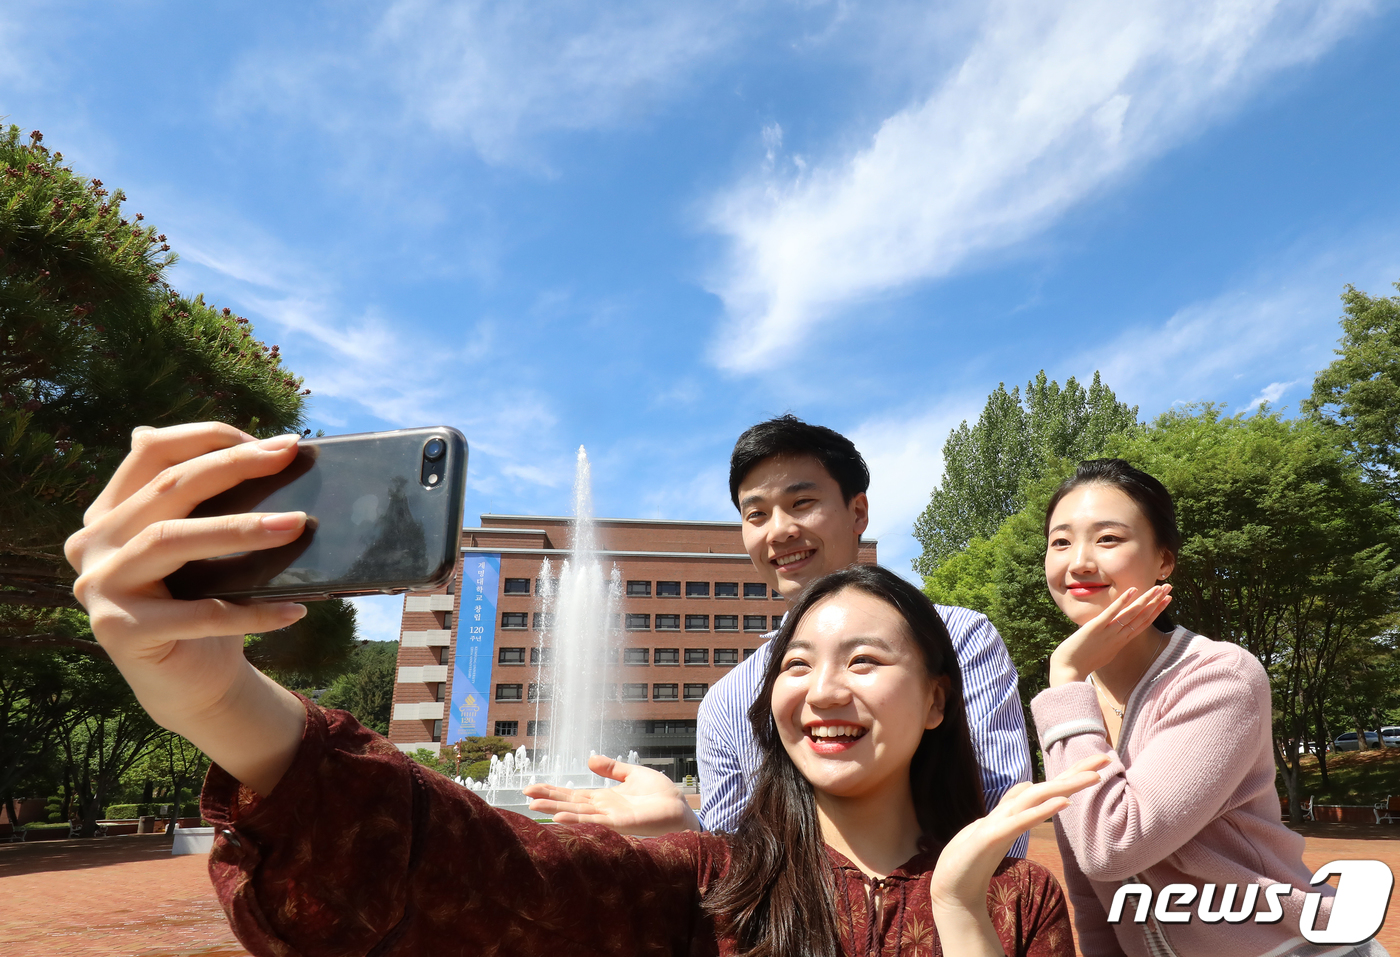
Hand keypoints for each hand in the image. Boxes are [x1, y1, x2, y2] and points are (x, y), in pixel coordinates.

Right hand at [64, 422, 311, 794]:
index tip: (271, 441)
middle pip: (167, 488)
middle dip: (234, 466)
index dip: (208, 437)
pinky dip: (251, 612)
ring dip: (240, 530)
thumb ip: (214, 502)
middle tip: (288, 456)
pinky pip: (195, 614)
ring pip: (170, 540)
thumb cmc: (206, 602)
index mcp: (109, 511)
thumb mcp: (208, 547)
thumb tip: (270, 447)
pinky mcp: (116, 631)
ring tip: (297, 525)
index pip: (151, 452)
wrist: (191, 683)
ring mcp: (98, 586)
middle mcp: (92, 542)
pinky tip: (294, 610)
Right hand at [522, 754, 701, 835]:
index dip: (553, 790)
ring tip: (535, 805)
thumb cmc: (660, 794)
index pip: (573, 794)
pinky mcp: (620, 824)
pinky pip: (594, 822)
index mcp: (604, 798)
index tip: (531, 787)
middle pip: (570, 803)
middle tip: (525, 795)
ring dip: (556, 809)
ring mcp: (610, 818)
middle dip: (548, 799)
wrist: (680, 808)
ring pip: (577, 813)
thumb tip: (589, 758)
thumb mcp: (633, 774)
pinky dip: (576, 819)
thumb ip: (612, 768)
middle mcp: (603, 809)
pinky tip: (561, 817)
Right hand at [927, 755, 1109, 954]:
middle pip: (1045, 787)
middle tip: (1104, 758)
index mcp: (1013, 813)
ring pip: (1035, 798)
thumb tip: (1027, 786)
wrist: (952, 887)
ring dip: (1063, 786)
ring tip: (1091, 778)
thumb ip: (1012, 810)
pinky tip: (1063, 803)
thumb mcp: (997, 830)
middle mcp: (1007, 812)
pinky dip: (1042, 811)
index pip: (1046, 789)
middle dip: (1074, 772)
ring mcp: (998, 823)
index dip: (1070, 775)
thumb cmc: (973, 860)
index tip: (1097, 764)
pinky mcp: (990, 837)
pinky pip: (1021, 822)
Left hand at [1048, 585, 1171, 686]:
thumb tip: (1115, 635)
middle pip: (1142, 617)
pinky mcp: (1095, 628)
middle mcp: (1118, 637)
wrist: (1067, 671)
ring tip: (1157, 587)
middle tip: (1169, 588)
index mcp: (1120, 641)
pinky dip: (1122, 602)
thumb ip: (1111, 642)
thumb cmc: (1082, 662)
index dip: (1156, 611)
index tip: (1167, 600)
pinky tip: (1132, 591)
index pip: (1143, 623)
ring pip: (1132, 614)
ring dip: (1146, 600)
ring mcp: (1108, 632)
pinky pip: (1111, 613)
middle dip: (1157, 602)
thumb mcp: (1103, 651)